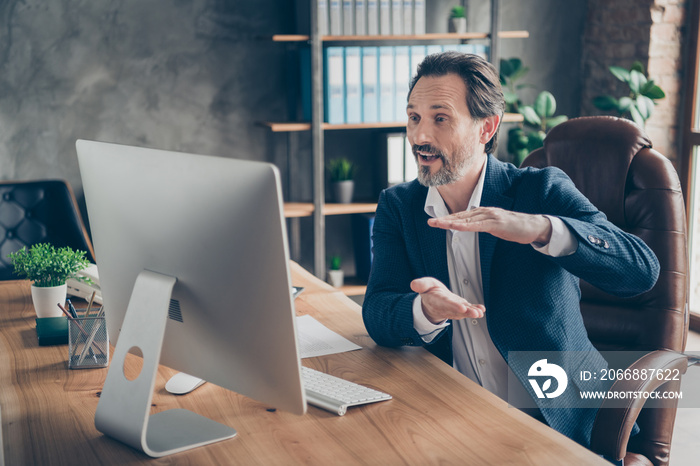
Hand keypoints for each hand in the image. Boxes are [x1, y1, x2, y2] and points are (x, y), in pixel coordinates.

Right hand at [411, 277, 484, 323]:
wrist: (432, 302)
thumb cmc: (429, 292)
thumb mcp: (424, 285)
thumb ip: (420, 284)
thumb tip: (413, 284)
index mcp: (436, 301)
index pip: (445, 304)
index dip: (453, 306)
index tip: (461, 307)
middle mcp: (446, 307)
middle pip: (456, 310)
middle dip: (466, 312)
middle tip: (475, 313)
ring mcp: (454, 309)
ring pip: (463, 312)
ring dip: (472, 313)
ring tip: (480, 313)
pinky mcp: (460, 308)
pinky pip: (468, 309)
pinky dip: (475, 309)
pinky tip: (482, 310)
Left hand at [427, 207, 552, 244]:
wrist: (534, 226)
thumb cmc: (514, 228)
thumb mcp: (495, 227)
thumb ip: (482, 226)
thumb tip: (471, 228)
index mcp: (483, 212)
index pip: (461, 216)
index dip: (447, 218)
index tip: (434, 221)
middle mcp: (485, 211)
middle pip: (460, 216)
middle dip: (444, 219)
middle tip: (429, 222)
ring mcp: (491, 216)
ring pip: (466, 219)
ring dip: (451, 222)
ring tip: (437, 224)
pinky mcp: (497, 223)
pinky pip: (478, 225)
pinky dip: (465, 226)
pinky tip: (455, 228)